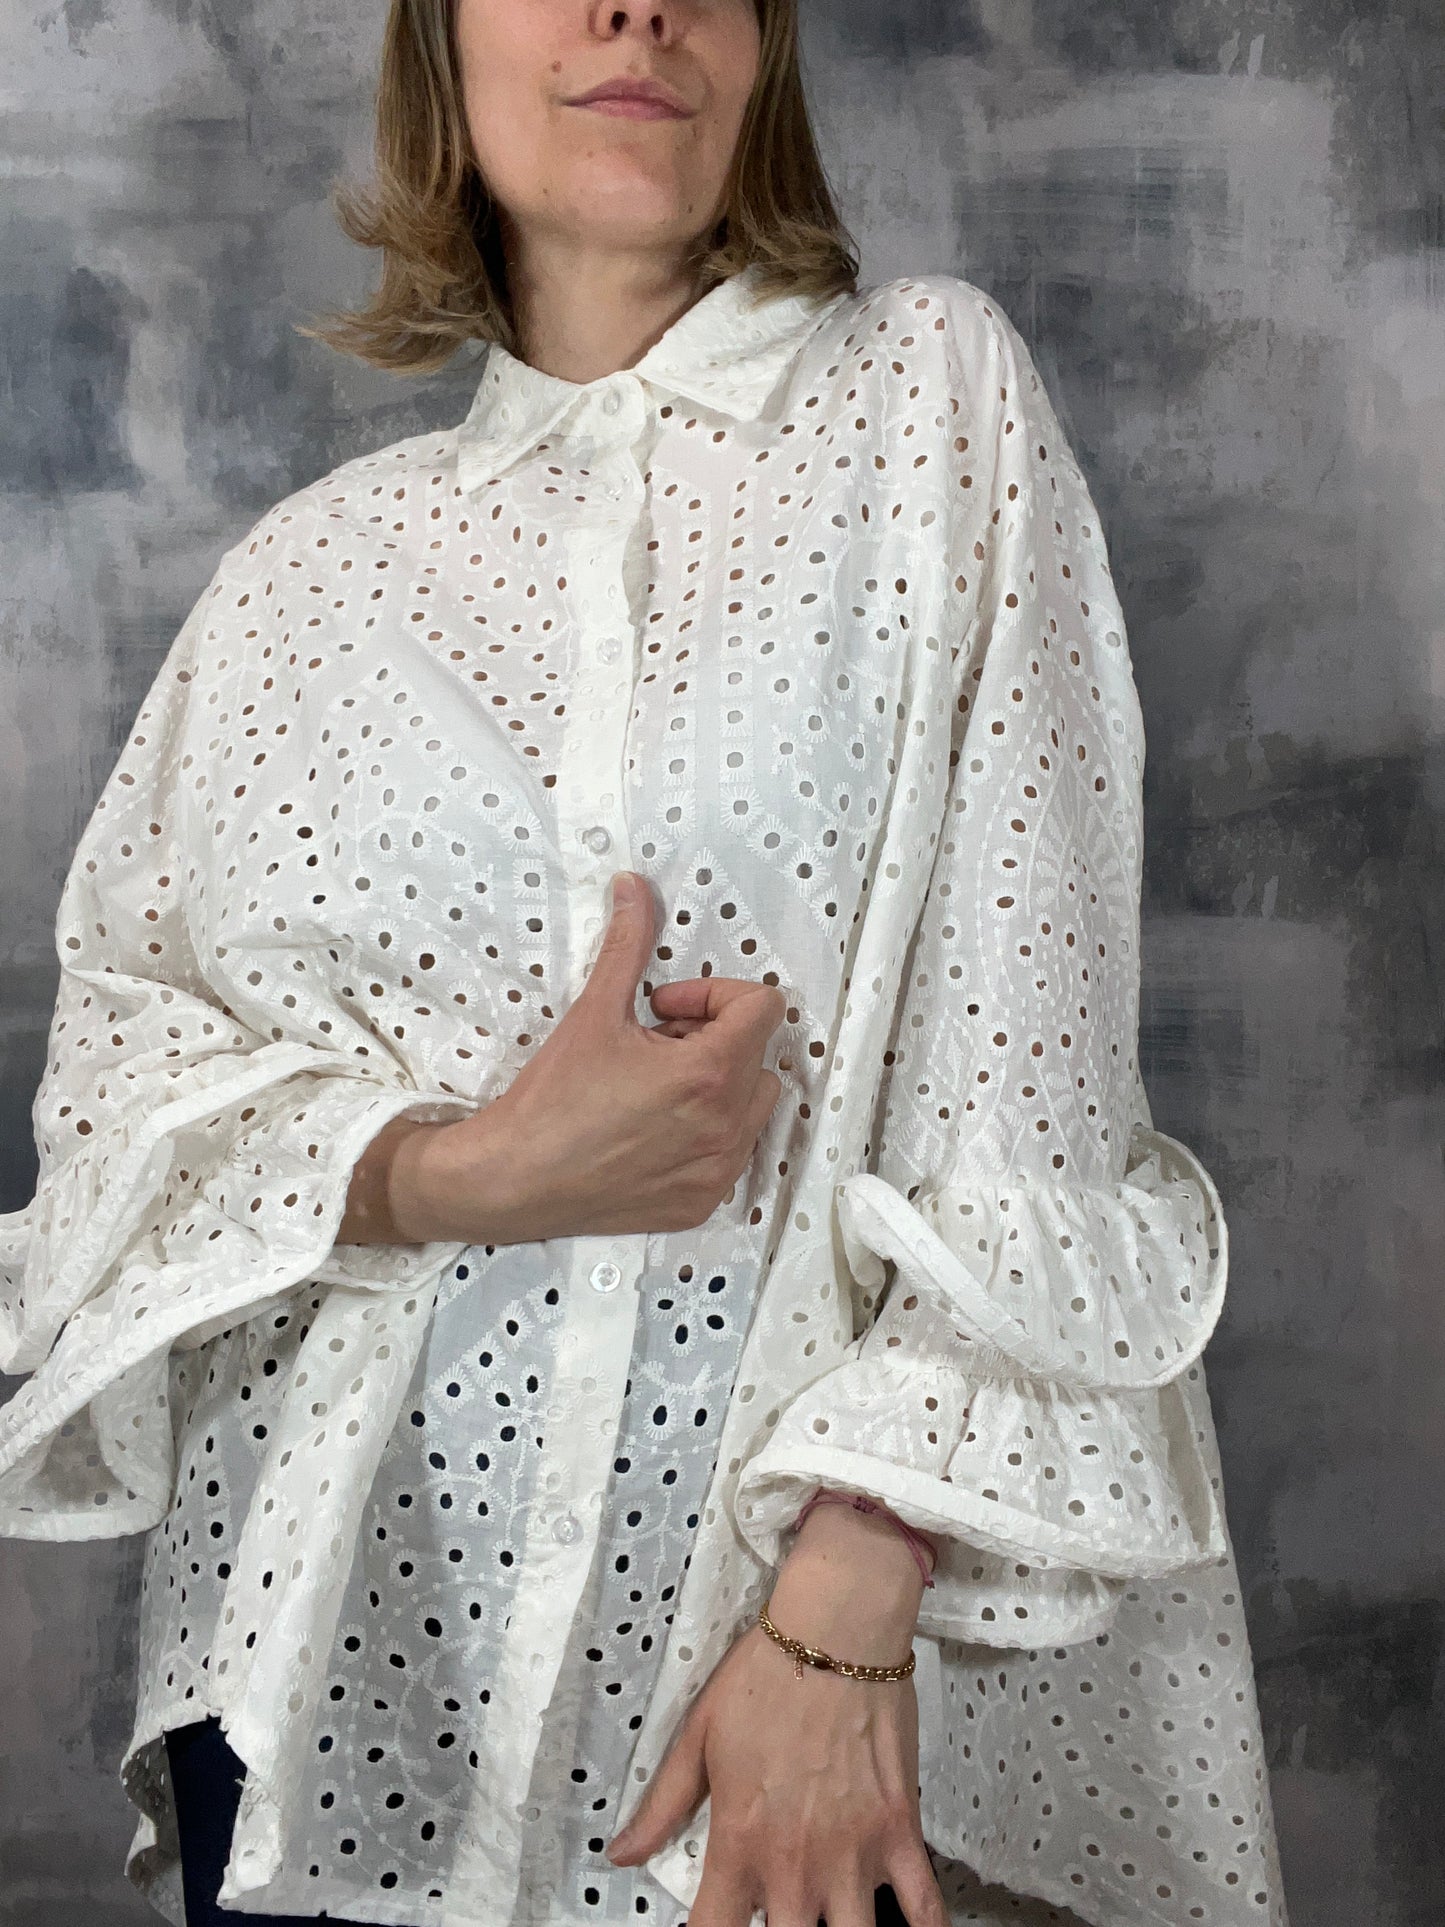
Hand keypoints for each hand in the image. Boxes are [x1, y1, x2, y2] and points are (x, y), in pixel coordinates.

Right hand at [366, 871, 786, 1245]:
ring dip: (718, 1085)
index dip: (716, 995)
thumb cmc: (551, 1100)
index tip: (666, 1008)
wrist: (514, 1179)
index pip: (765, 1008)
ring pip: (753, 1105)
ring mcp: (718, 1170)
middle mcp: (726, 1127)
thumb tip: (635, 888)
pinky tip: (653, 1129)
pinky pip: (732, 1153)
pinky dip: (707, 1132)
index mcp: (708, 1074)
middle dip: (715, 1039)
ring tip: (657, 1086)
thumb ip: (627, 944)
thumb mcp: (595, 1012)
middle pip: (759, 1054)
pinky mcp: (702, 1202)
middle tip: (654, 1045)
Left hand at [605, 1504, 948, 1926]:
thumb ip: (662, 1806)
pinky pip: (925, 1907)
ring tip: (830, 1916)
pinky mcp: (902, 1833)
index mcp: (740, 1842)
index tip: (714, 1926)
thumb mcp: (698, 1735)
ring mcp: (855, 1854)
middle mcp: (796, 1864)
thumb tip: (621, 1855)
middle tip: (777, 1911)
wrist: (837, 1629)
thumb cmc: (764, 1675)